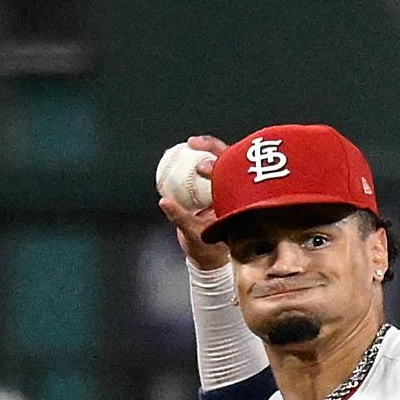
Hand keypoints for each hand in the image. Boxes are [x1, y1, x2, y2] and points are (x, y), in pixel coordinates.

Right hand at [157, 135, 230, 270]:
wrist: (212, 257)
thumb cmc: (206, 248)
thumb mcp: (192, 233)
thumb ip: (178, 216)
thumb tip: (163, 200)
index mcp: (236, 203)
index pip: (229, 177)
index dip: (216, 166)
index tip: (200, 166)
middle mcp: (234, 193)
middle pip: (228, 162)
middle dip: (212, 148)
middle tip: (193, 142)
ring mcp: (226, 190)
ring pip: (220, 162)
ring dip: (206, 150)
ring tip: (191, 143)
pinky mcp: (217, 189)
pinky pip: (209, 170)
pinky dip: (197, 160)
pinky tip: (186, 153)